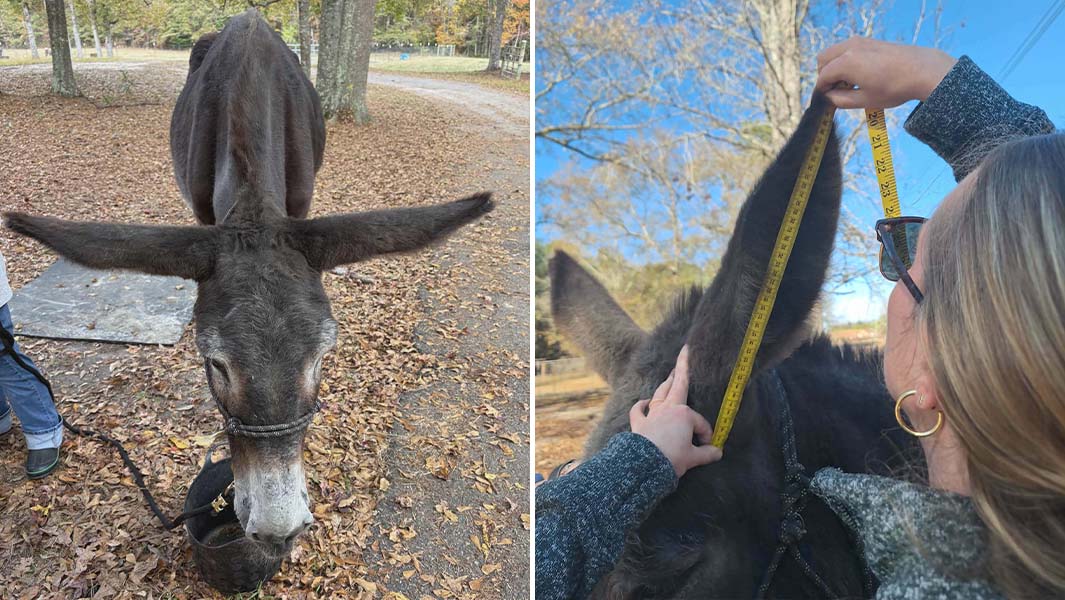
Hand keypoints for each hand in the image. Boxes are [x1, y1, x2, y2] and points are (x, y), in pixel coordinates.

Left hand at [629, 345, 722, 477]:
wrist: (645, 465)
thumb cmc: (671, 458)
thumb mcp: (693, 457)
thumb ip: (707, 453)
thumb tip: (718, 453)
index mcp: (684, 415)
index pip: (700, 423)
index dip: (706, 435)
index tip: (708, 447)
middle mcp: (668, 409)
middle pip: (677, 385)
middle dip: (682, 368)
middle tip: (684, 352)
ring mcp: (652, 414)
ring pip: (660, 394)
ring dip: (666, 384)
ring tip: (670, 376)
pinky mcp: (639, 423)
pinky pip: (638, 410)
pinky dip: (641, 405)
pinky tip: (644, 402)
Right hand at [816, 37, 956, 108]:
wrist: (922, 70)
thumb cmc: (894, 88)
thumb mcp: (865, 100)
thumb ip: (841, 100)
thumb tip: (828, 97)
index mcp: (846, 63)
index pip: (822, 77)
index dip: (822, 91)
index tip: (826, 101)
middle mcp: (849, 48)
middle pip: (823, 60)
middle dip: (824, 76)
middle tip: (836, 91)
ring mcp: (859, 41)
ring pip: (834, 51)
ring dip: (834, 66)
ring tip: (848, 82)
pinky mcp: (869, 40)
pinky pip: (846, 48)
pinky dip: (844, 59)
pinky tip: (858, 73)